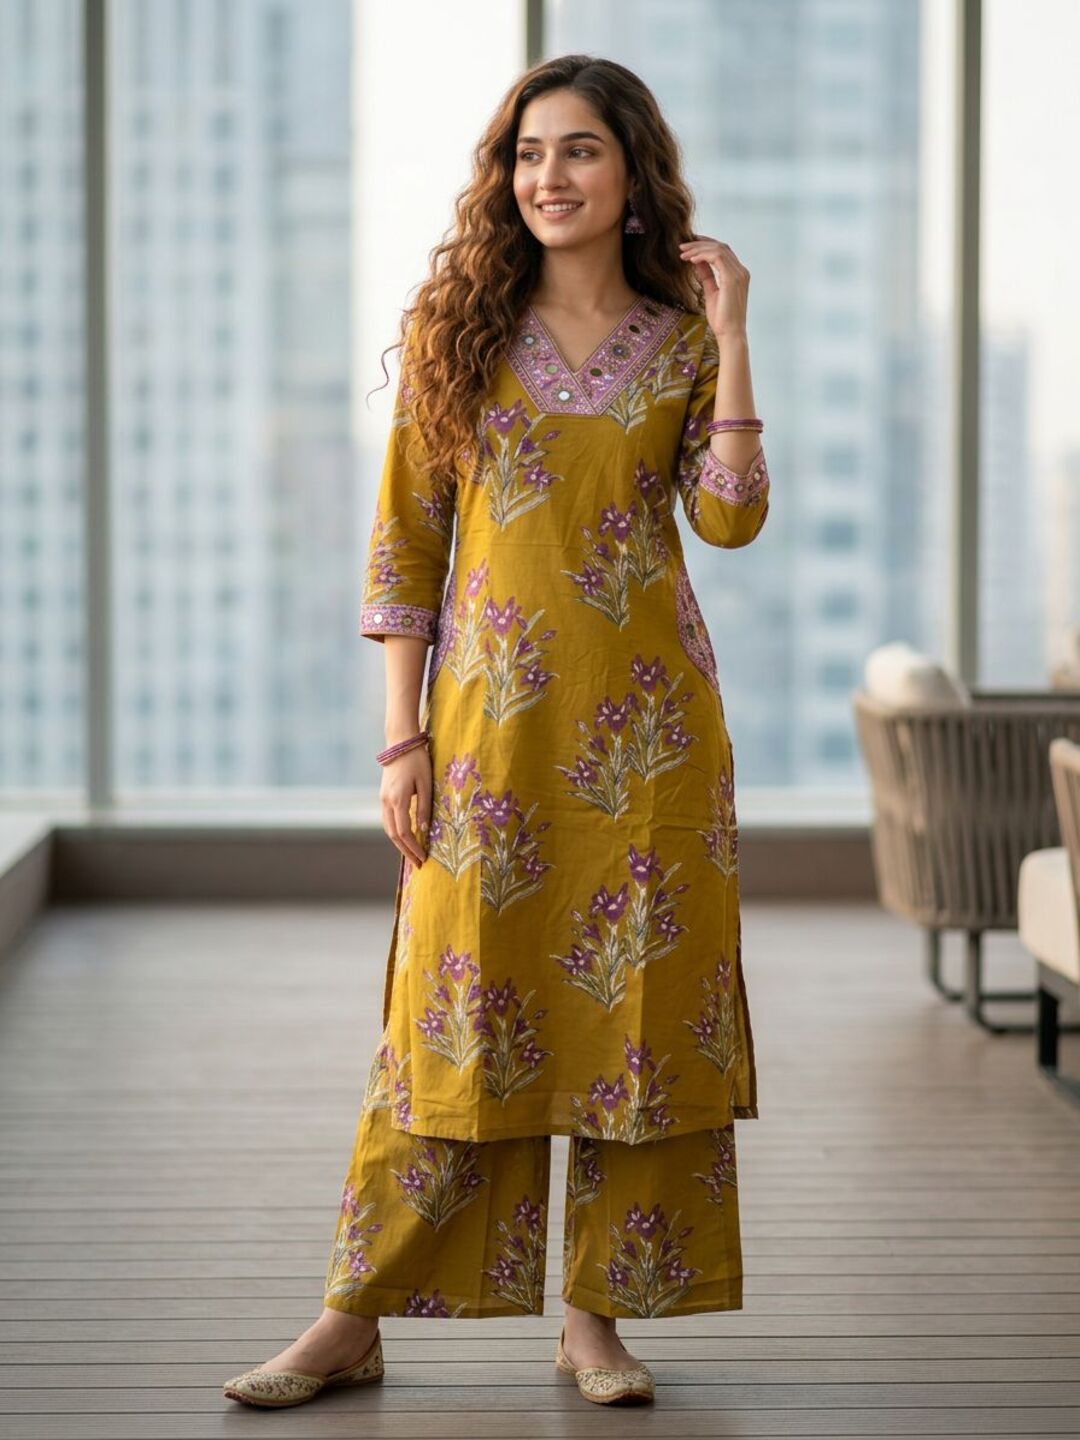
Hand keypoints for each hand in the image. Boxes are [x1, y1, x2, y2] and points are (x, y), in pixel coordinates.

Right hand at [380, 745, 430, 869]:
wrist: (400, 743)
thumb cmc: (417, 760)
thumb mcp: (426, 784)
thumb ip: (424, 807)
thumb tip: (424, 830)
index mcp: (397, 800)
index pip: (404, 832)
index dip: (413, 847)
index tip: (423, 858)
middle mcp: (386, 802)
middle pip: (393, 835)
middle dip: (406, 850)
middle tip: (418, 863)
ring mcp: (382, 799)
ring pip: (388, 828)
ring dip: (400, 843)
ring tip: (413, 854)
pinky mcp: (384, 796)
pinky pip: (388, 820)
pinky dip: (396, 832)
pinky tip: (406, 837)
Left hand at [678, 236, 748, 338]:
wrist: (729, 334)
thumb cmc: (721, 318)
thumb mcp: (710, 291)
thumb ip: (706, 275)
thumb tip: (697, 261)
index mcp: (738, 274)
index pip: (723, 251)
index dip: (705, 245)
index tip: (689, 247)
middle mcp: (741, 271)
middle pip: (721, 246)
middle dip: (700, 243)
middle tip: (682, 245)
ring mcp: (738, 274)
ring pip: (718, 249)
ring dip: (698, 249)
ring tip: (683, 253)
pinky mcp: (732, 278)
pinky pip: (716, 257)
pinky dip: (702, 255)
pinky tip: (691, 259)